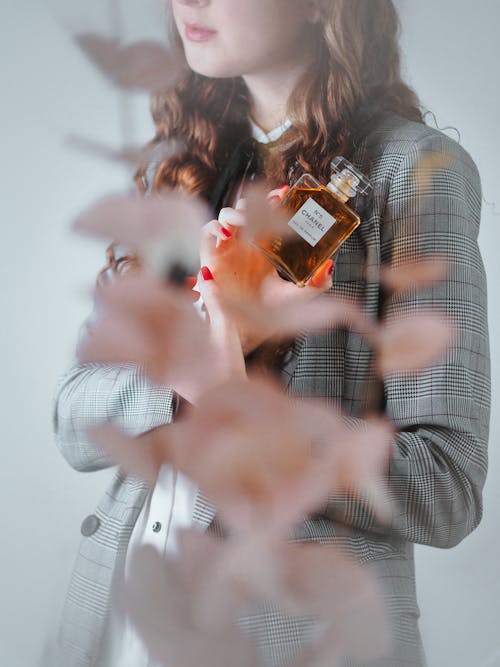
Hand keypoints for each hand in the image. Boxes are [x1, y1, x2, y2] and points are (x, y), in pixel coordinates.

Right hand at [199, 187, 333, 353]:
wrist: (247, 332)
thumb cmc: (269, 313)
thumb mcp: (296, 296)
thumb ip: (317, 284)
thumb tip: (329, 266)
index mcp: (266, 247)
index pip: (269, 214)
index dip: (275, 199)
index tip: (286, 192)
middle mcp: (246, 243)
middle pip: (247, 208)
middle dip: (255, 200)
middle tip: (268, 203)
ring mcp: (227, 249)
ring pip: (225, 216)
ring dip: (234, 212)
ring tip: (244, 220)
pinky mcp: (210, 258)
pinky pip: (206, 233)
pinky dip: (213, 228)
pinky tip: (226, 235)